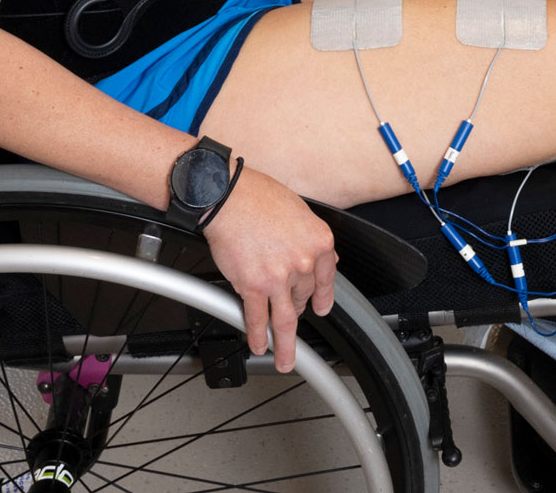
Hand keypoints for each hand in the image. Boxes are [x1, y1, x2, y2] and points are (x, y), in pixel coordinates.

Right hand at [201, 166, 337, 372]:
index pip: (326, 279)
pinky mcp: (253, 286)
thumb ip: (310, 239)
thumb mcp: (300, 212)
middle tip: (291, 319)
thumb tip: (322, 259)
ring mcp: (279, 277)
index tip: (321, 309)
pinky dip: (257, 335)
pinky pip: (257, 318)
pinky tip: (259, 344)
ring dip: (285, 344)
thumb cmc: (259, 197)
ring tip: (285, 358)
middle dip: (296, 309)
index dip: (322, 298)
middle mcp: (303, 262)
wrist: (229, 197)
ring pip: (285, 320)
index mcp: (318, 242)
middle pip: (303, 297)